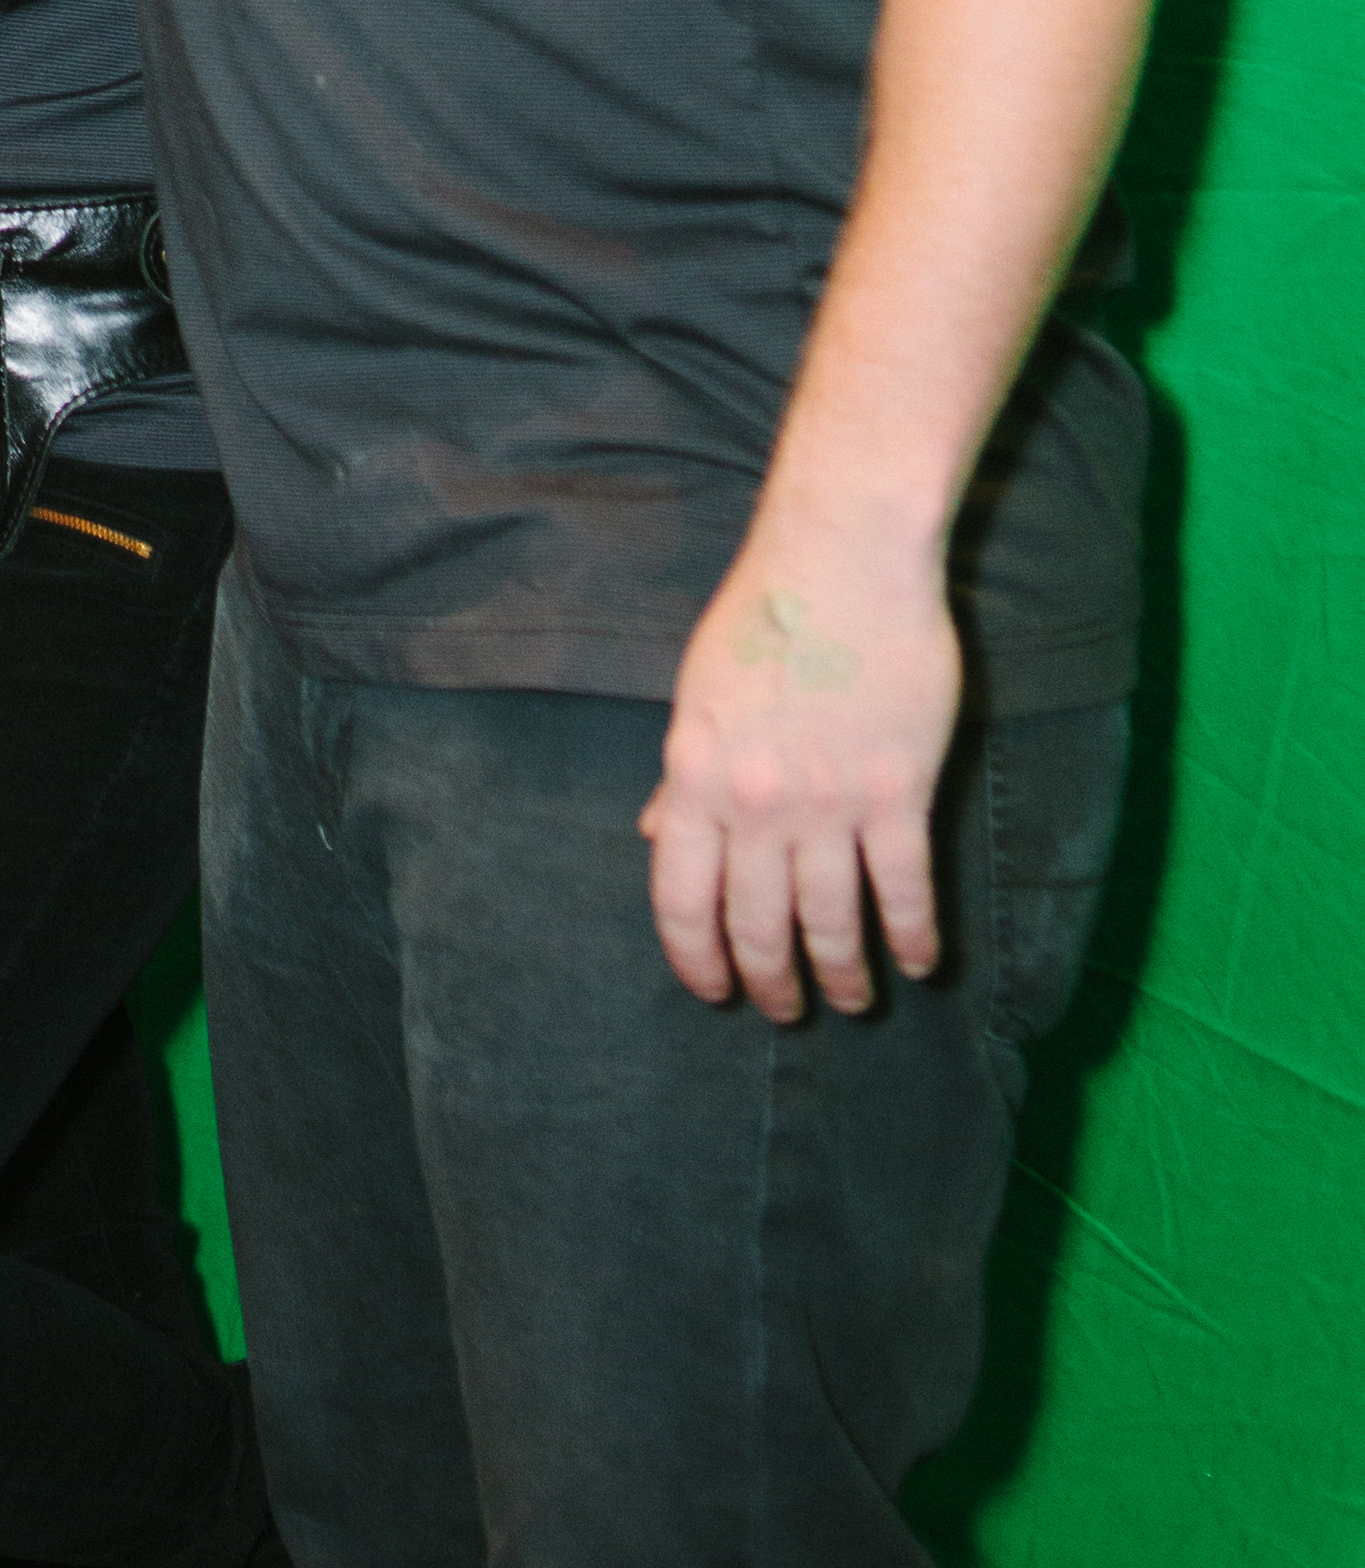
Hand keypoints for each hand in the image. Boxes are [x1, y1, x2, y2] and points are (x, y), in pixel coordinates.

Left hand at [642, 508, 966, 1020]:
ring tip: (850, 1001)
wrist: (842, 559)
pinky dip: (910, 936)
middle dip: (769, 981)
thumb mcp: (697, 696)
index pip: (680, 898)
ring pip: (831, 920)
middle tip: (783, 1009)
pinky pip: (903, 888)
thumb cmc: (764, 619)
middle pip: (756, 925)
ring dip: (841, 973)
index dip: (695, 957)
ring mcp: (828, 801)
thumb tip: (650, 834)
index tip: (712, 990)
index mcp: (693, 776)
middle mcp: (754, 802)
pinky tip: (918, 962)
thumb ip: (679, 776)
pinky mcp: (899, 791)